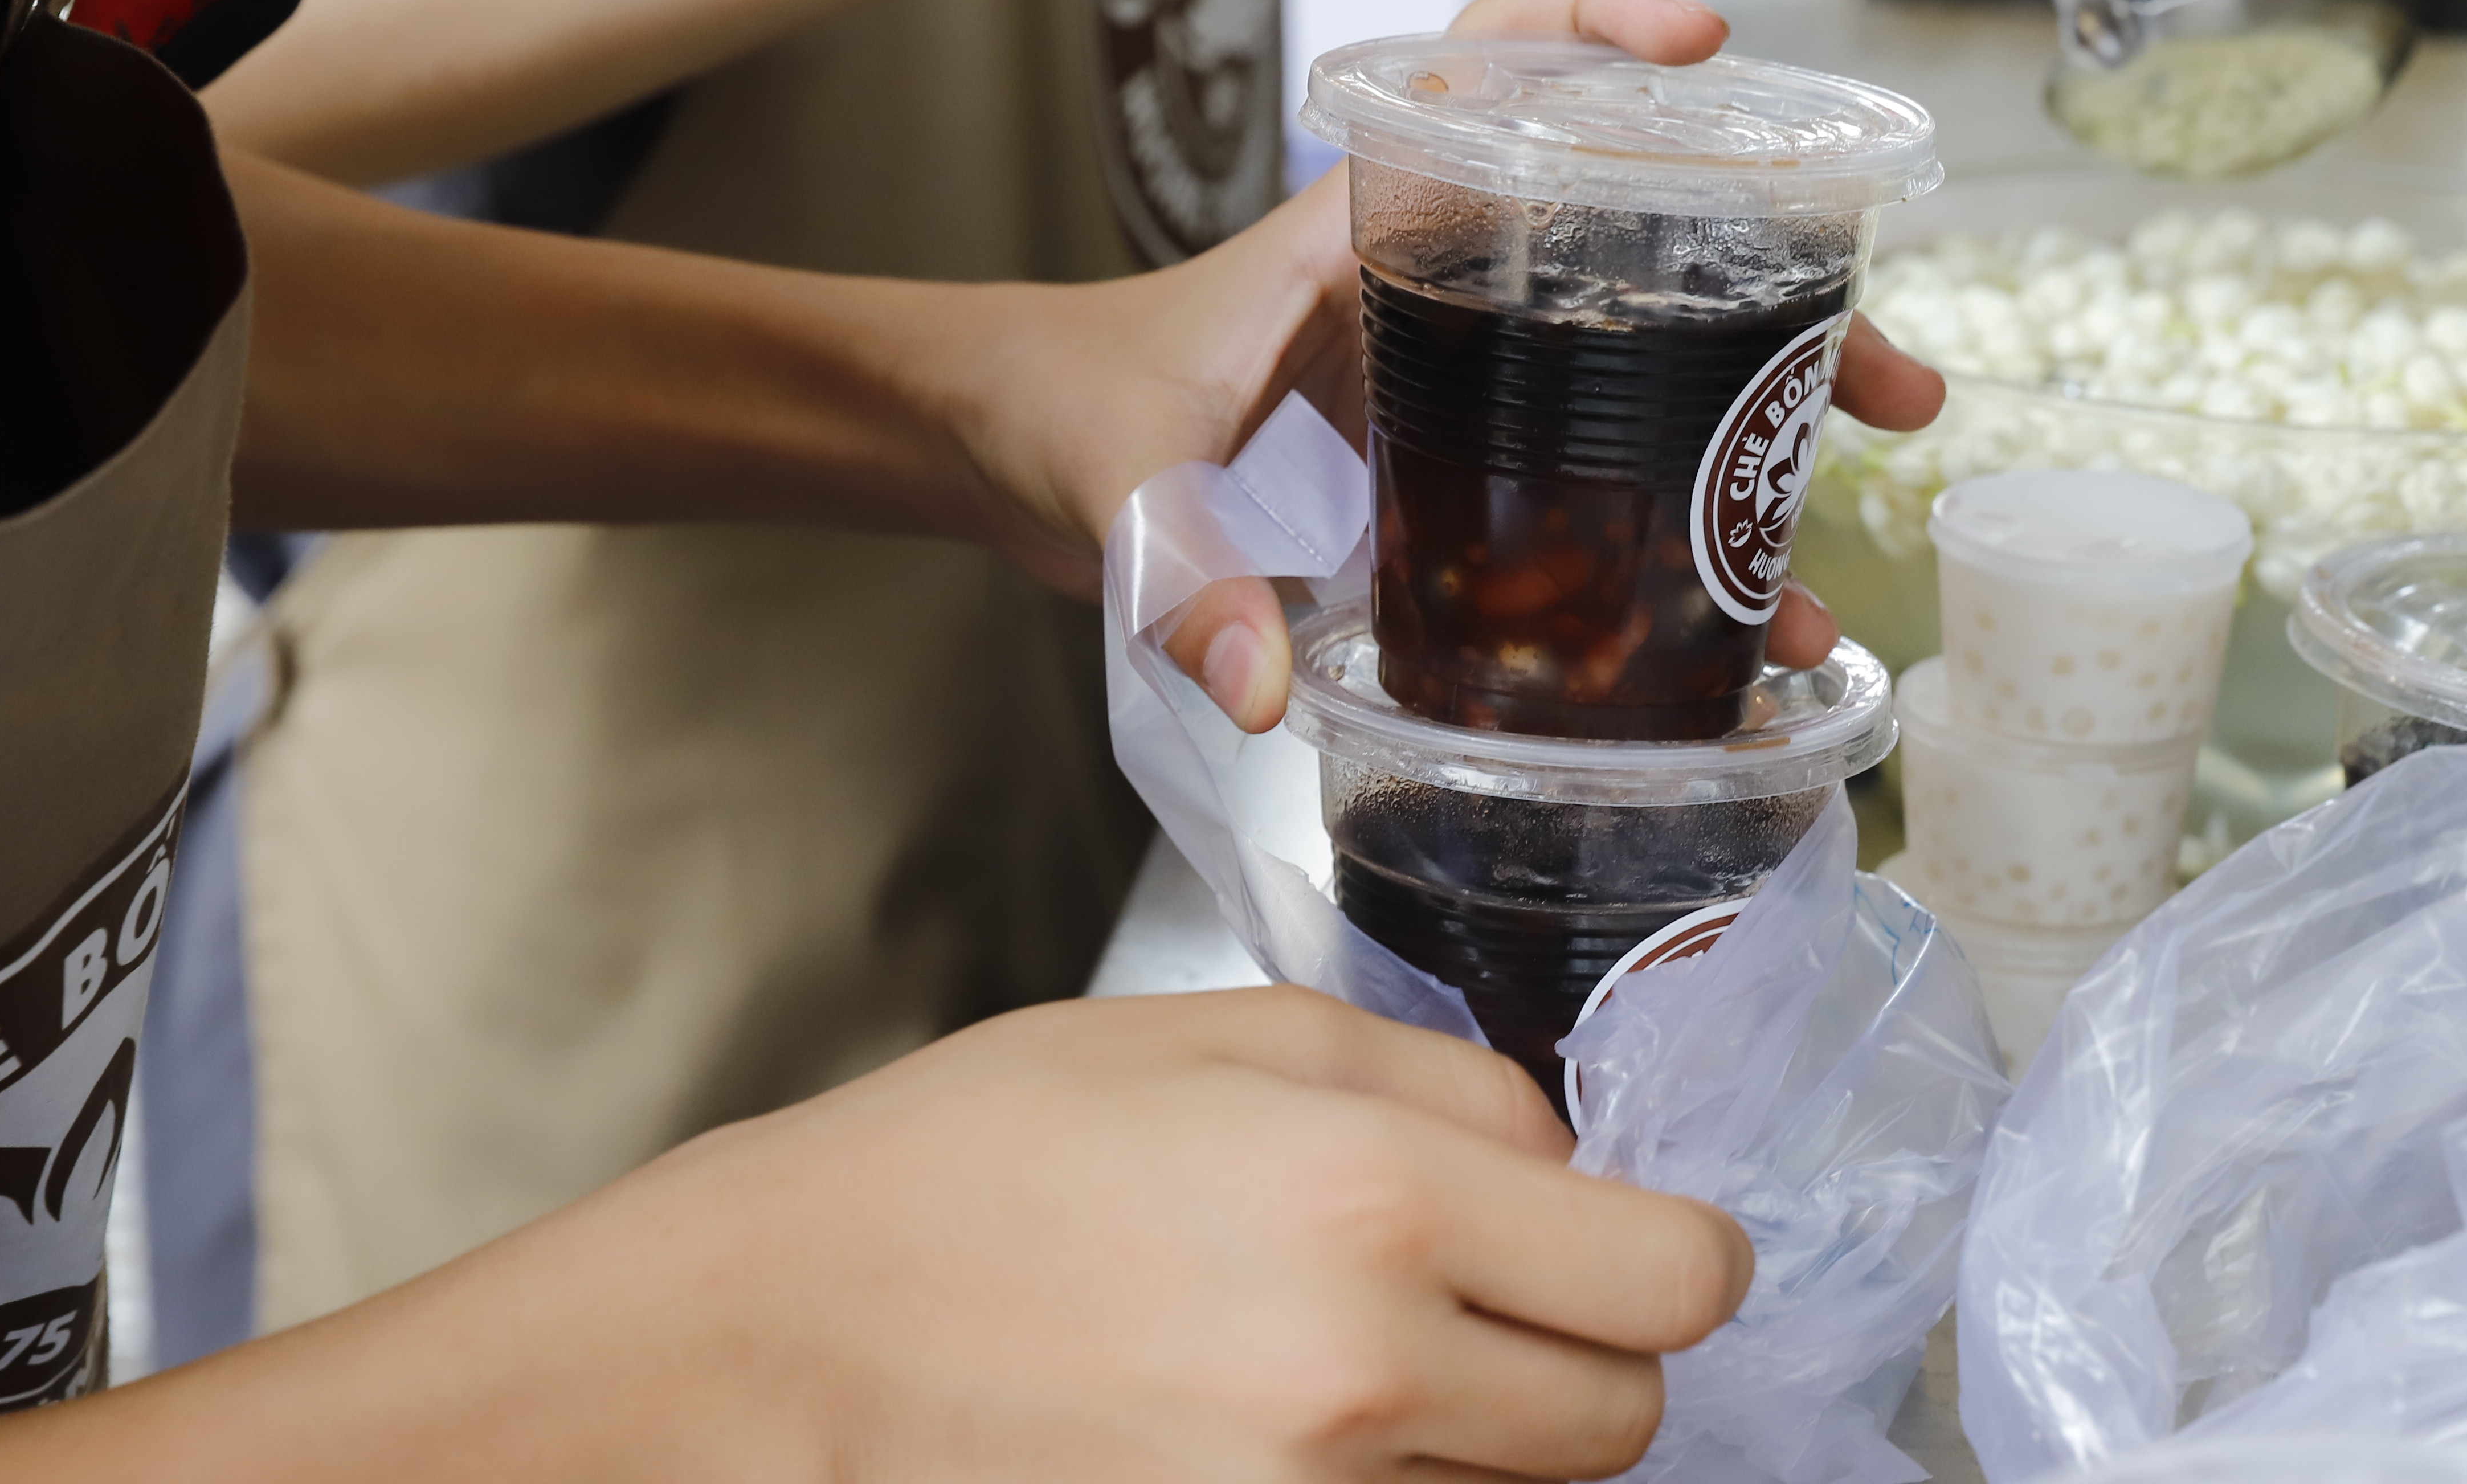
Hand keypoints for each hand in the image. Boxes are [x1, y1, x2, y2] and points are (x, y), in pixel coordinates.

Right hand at [682, 991, 1748, 1481]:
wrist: (791, 1330)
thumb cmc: (985, 1159)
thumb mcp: (1230, 1036)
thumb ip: (1446, 1085)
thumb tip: (1567, 1169)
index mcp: (1373, 1203)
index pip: (1675, 1285)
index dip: (1675, 1259)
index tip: (1635, 1242)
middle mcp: (1361, 1378)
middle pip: (1621, 1420)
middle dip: (1588, 1353)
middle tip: (1487, 1293)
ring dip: (1483, 1430)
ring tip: (1348, 1347)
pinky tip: (1291, 1421)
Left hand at [934, 0, 1942, 727]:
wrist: (997, 441)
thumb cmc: (1051, 405)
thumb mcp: (1112, 485)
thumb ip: (1176, 575)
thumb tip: (1260, 681)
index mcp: (1353, 218)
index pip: (1491, 56)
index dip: (1599, 26)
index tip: (1703, 43)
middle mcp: (1426, 264)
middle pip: (1638, 223)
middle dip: (1784, 284)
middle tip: (1890, 378)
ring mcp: (1449, 351)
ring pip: (1642, 341)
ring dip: (1761, 405)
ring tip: (1863, 478)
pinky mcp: (1448, 435)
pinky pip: (1591, 440)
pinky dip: (1673, 504)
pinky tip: (1738, 596)